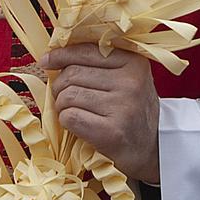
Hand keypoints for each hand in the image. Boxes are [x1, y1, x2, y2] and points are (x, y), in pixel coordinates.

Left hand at [41, 44, 159, 183]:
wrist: (153, 148)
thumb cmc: (132, 109)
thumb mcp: (126, 77)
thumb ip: (99, 63)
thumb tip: (54, 56)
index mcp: (133, 61)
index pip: (86, 51)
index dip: (61, 55)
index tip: (46, 61)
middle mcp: (130, 82)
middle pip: (72, 74)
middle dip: (58, 85)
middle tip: (61, 95)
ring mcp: (122, 107)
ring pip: (68, 95)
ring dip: (61, 104)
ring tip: (71, 110)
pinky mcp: (111, 132)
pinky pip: (70, 117)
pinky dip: (65, 120)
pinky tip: (75, 124)